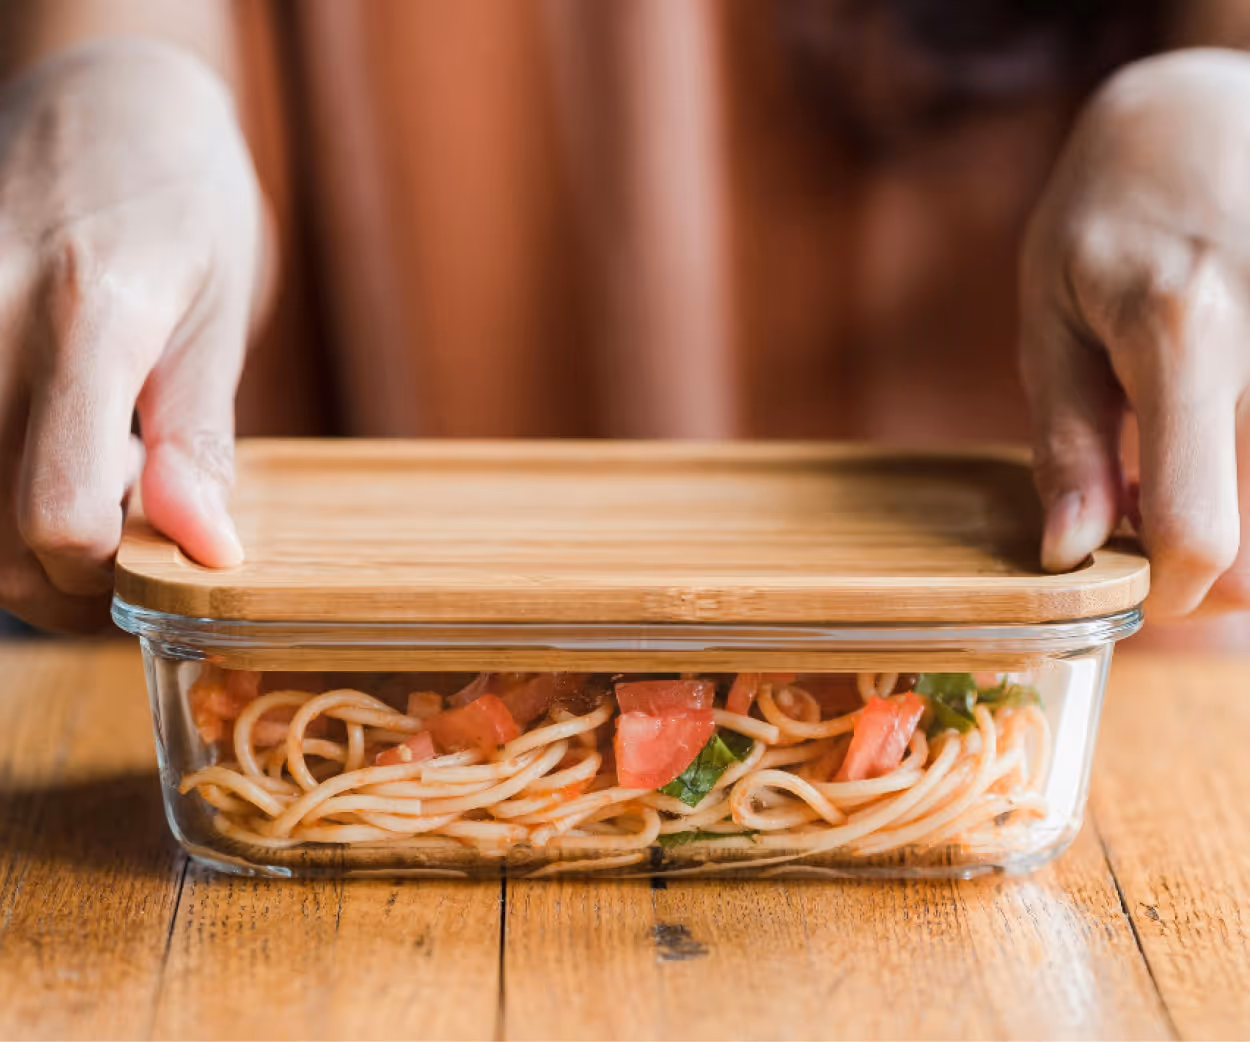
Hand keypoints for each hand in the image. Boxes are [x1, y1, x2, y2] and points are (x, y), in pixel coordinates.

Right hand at [0, 39, 266, 630]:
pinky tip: (35, 439)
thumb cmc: (184, 207)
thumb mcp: (215, 321)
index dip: (112, 572)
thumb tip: (206, 551)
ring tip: (84, 467)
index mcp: (88, 318)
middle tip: (127, 514)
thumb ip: (198, 442)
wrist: (104, 103)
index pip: (59, 516)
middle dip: (66, 573)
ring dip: (16, 537)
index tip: (158, 554)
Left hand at [1020, 49, 1249, 619]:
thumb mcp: (1051, 318)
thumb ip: (1065, 441)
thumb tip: (1070, 553)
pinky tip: (1230, 446)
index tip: (1144, 592)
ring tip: (1194, 476)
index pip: (1205, 528)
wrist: (1206, 111)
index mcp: (1187, 333)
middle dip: (1222, 575)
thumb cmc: (1108, 212)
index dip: (1174, 594)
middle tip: (1163, 534)